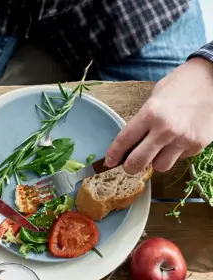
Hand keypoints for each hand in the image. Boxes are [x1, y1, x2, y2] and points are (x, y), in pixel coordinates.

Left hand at [107, 57, 212, 173]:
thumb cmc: (183, 84)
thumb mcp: (156, 96)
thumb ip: (142, 119)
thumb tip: (129, 142)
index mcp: (151, 113)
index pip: (123, 141)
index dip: (113, 155)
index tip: (110, 161)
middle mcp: (165, 129)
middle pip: (137, 163)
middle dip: (130, 166)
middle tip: (131, 163)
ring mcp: (183, 139)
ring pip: (159, 167)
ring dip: (156, 161)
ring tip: (160, 148)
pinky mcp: (197, 145)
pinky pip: (179, 159)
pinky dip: (176, 153)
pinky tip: (180, 139)